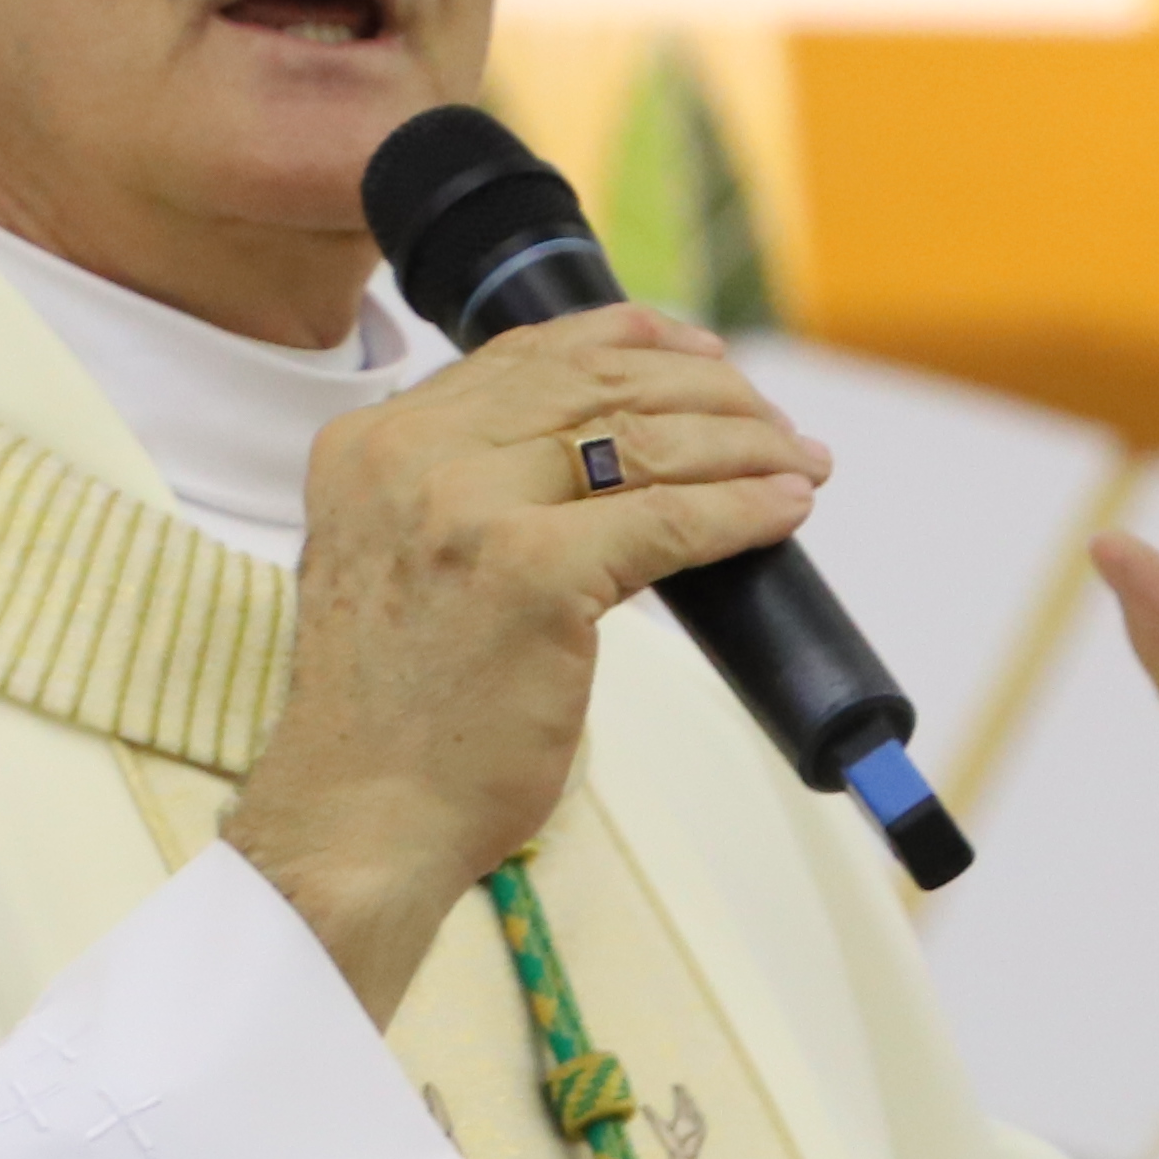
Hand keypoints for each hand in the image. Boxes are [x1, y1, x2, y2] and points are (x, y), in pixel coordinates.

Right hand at [225, 309, 826, 1017]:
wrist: (359, 817)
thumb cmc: (393, 717)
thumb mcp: (398, 561)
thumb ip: (461, 492)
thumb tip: (597, 456)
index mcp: (371, 443)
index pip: (525, 351)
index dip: (633, 341)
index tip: (704, 359)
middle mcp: (410, 455)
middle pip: (595, 382)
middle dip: (707, 392)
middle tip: (774, 425)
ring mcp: (468, 508)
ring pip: (643, 440)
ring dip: (742, 444)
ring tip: (799, 463)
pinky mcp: (532, 572)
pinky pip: (671, 520)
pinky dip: (743, 509)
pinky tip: (784, 511)